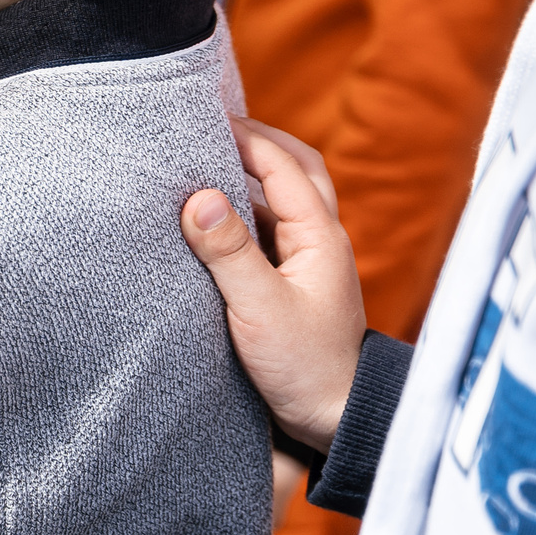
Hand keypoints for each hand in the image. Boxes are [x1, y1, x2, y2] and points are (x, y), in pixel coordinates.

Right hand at [181, 117, 364, 452]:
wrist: (338, 418)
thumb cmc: (306, 368)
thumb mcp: (260, 310)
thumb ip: (229, 253)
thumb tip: (197, 198)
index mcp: (320, 236)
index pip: (282, 165)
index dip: (244, 134)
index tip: (197, 116)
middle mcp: (321, 239)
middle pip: (297, 168)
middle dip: (257, 139)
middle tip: (208, 124)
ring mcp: (310, 259)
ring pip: (286, 195)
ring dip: (252, 171)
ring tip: (203, 158)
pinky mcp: (293, 279)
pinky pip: (272, 225)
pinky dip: (245, 205)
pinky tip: (212, 213)